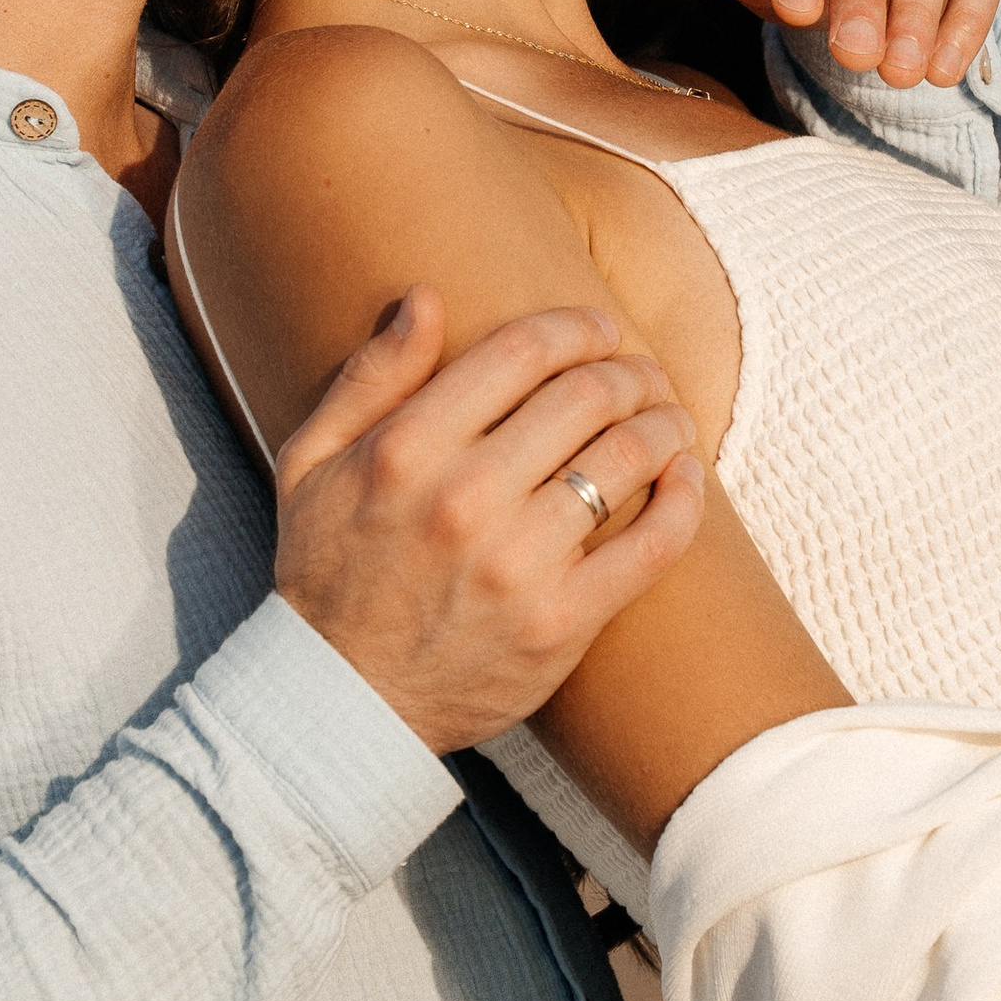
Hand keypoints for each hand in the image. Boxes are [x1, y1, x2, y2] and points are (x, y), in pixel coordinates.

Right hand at [271, 289, 705, 756]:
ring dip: (665, 423)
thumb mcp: (313, 462)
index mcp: (407, 449)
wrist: (343, 702)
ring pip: (627, 458)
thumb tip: (426, 298)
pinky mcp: (561, 622)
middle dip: (628, 370)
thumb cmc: (328, 571)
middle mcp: (465, 499)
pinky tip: (687, 476)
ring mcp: (518, 564)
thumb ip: (371, 377)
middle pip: (586, 395)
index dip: (576, 326)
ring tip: (672, 416)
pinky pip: (651, 546)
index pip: (521, 352)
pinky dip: (684, 499)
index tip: (600, 328)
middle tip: (642, 373)